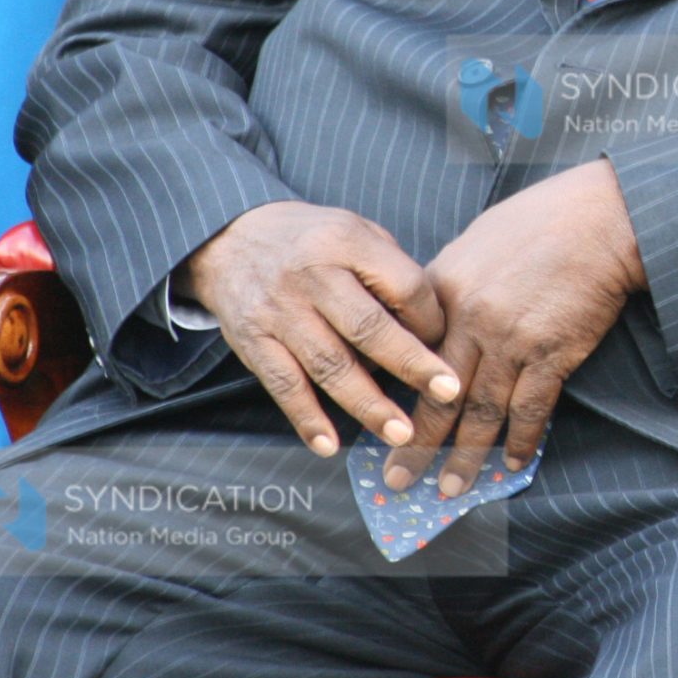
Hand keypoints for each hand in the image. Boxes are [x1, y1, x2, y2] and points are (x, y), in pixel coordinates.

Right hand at [183, 202, 462, 456]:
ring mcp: (279, 312)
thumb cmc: (312, 241)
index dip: (431, 318)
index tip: (447, 343)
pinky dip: (306, 418)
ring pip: (328, 365)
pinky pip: (282, 385)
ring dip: (367, 404)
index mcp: (347, 242)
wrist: (229, 238)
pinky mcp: (252, 342)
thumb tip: (433, 329)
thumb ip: (392, 272)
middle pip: (368, 328)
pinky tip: (330, 445)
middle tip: (448, 395)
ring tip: (400, 433)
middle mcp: (312, 277)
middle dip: (411, 365)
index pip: (403, 286)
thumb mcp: (356, 231)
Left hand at [382, 160, 643, 496]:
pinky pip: (532, 409)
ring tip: (452, 489)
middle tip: (398, 480)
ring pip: (482, 413)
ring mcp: (512, 340)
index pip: (410, 357)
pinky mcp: (552, 353)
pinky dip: (521, 440)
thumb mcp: (476, 241)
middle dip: (416, 445)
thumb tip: (431, 320)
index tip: (381, 428)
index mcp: (444, 290)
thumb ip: (448, 284)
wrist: (600, 219)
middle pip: (437, 396)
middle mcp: (472, 321)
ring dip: (466, 457)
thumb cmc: (542, 221)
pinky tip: (513, 463)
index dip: (396, 397)